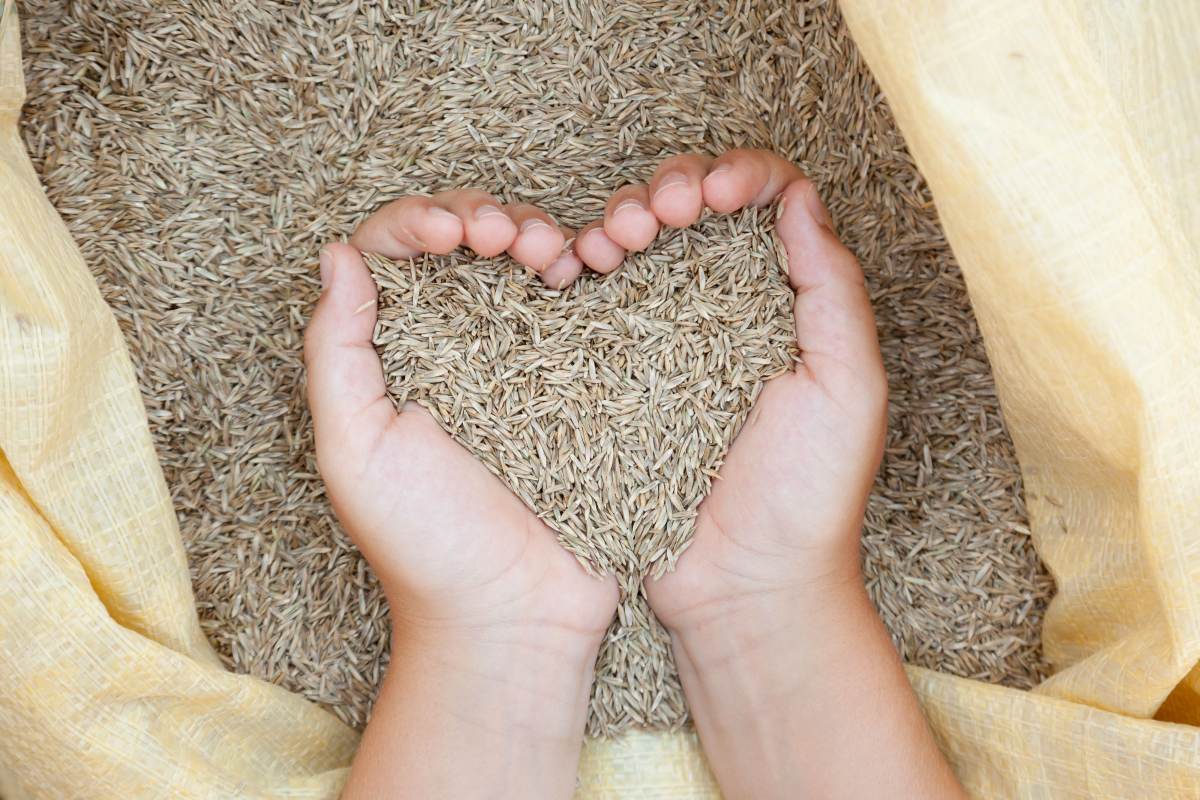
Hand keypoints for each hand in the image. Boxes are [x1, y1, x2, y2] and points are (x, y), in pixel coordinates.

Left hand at [304, 189, 617, 798]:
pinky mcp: (576, 379)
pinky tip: (588, 270)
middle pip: (461, 241)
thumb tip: (337, 256)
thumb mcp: (354, 451)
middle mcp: (453, 346)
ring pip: (520, 259)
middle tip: (509, 237)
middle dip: (483, 214)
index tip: (454, 233)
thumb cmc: (424, 544)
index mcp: (392, 356)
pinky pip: (577, 304)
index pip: (392, 253)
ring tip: (552, 252)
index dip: (420, 221)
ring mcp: (520, 359)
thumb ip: (336, 353)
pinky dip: (582, 269)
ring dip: (533, 232)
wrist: (517, 613)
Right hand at [601, 150, 960, 798]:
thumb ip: (832, 292)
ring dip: (620, 217)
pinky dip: (583, 267)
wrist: (742, 588)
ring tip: (607, 242)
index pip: (766, 202)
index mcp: (787, 303)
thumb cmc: (807, 498)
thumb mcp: (848, 390)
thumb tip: (798, 197)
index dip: (735, 174)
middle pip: (693, 207)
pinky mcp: (615, 374)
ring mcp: (665, 340)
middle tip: (654, 215)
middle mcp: (726, 309)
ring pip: (638, 243)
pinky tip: (573, 269)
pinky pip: (597, 300)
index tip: (710, 191)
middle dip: (667, 187)